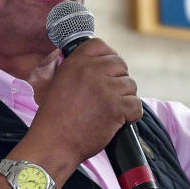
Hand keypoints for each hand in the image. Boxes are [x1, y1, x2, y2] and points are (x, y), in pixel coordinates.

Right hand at [24, 39, 142, 172]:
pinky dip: (131, 114)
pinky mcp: (116, 109)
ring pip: (130, 85)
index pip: (100, 45)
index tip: (107, 69)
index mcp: (75, 63)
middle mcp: (91, 72)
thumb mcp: (58, 83)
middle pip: (120, 64)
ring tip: (111, 109)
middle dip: (118, 79)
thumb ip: (76, 69)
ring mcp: (105, 90)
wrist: (53, 143)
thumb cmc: (54, 118)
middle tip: (110, 95)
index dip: (107, 56)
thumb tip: (95, 62)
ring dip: (125, 98)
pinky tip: (120, 119)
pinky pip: (136, 105)